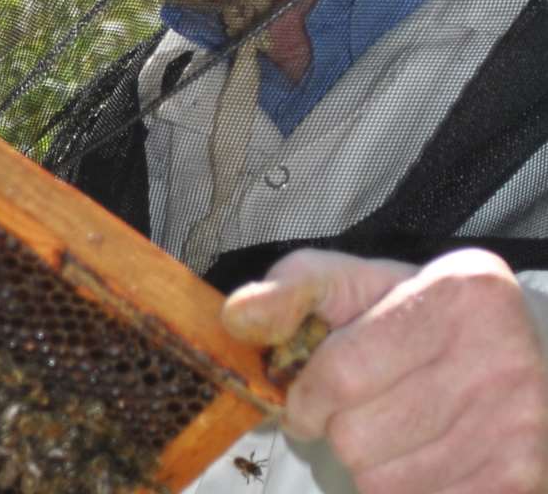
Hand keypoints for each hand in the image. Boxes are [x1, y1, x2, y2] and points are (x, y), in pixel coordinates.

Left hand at [221, 247, 547, 493]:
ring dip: (371, 463)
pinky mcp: (523, 482)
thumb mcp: (356, 283)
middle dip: (338, 429)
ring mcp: (521, 427)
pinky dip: (407, 488)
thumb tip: (237, 318)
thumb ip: (292, 290)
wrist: (526, 357)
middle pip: (358, 436)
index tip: (304, 400)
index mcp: (460, 292)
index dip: (305, 396)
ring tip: (398, 428)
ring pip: (385, 481)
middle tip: (363, 410)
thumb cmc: (421, 317)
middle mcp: (501, 358)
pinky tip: (425, 454)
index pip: (341, 372)